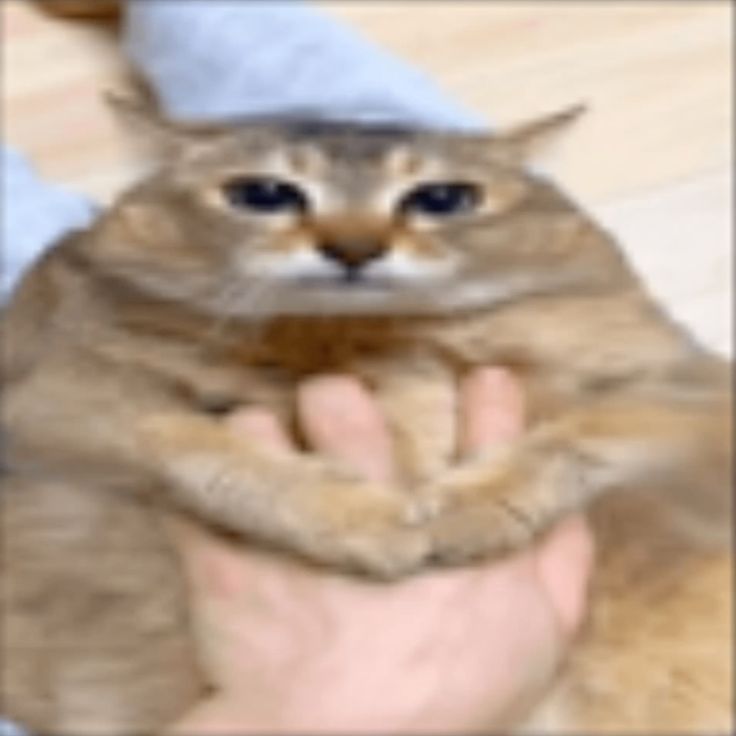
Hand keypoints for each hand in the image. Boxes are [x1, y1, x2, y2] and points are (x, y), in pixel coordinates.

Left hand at [165, 368, 593, 733]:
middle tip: (336, 428)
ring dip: (262, 440)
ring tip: (267, 464)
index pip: (486, 434)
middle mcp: (379, 513)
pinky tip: (220, 498)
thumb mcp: (539, 641)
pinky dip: (205, 482)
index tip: (482, 384)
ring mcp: (300, 532)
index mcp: (456, 529)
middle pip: (343, 408)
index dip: (488, 400)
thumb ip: (560, 563)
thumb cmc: (445, 708)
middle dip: (337, 406)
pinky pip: (201, 488)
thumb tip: (563, 502)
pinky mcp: (231, 562)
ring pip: (260, 432)